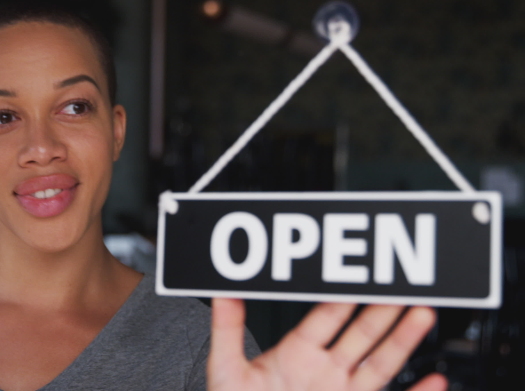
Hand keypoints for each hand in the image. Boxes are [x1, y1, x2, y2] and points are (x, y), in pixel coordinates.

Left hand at [208, 298, 446, 390]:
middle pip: (360, 334)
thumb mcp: (227, 369)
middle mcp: (324, 371)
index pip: (326, 317)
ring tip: (422, 314)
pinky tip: (434, 380)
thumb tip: (222, 292)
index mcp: (296, 354)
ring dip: (403, 340)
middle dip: (382, 310)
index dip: (344, 297)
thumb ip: (228, 329)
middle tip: (401, 288)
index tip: (360, 276)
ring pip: (380, 363)